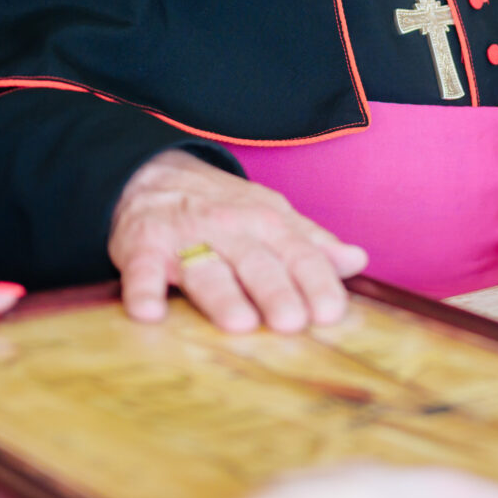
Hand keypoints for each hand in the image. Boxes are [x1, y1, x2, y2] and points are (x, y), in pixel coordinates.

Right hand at [111, 150, 367, 333]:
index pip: (300, 254)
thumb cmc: (222, 207)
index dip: (316, 282)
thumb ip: (312, 243)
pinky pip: (141, 271)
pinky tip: (149, 313)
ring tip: (239, 322)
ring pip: (206, 269)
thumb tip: (357, 260)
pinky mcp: (141, 248)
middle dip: (276, 291)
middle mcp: (229, 228)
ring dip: (222, 295)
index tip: (332, 313)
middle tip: (292, 324)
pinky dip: (142, 290)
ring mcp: (185, 238)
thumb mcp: (272, 215)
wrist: (152, 173)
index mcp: (267, 222)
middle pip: (257, 263)